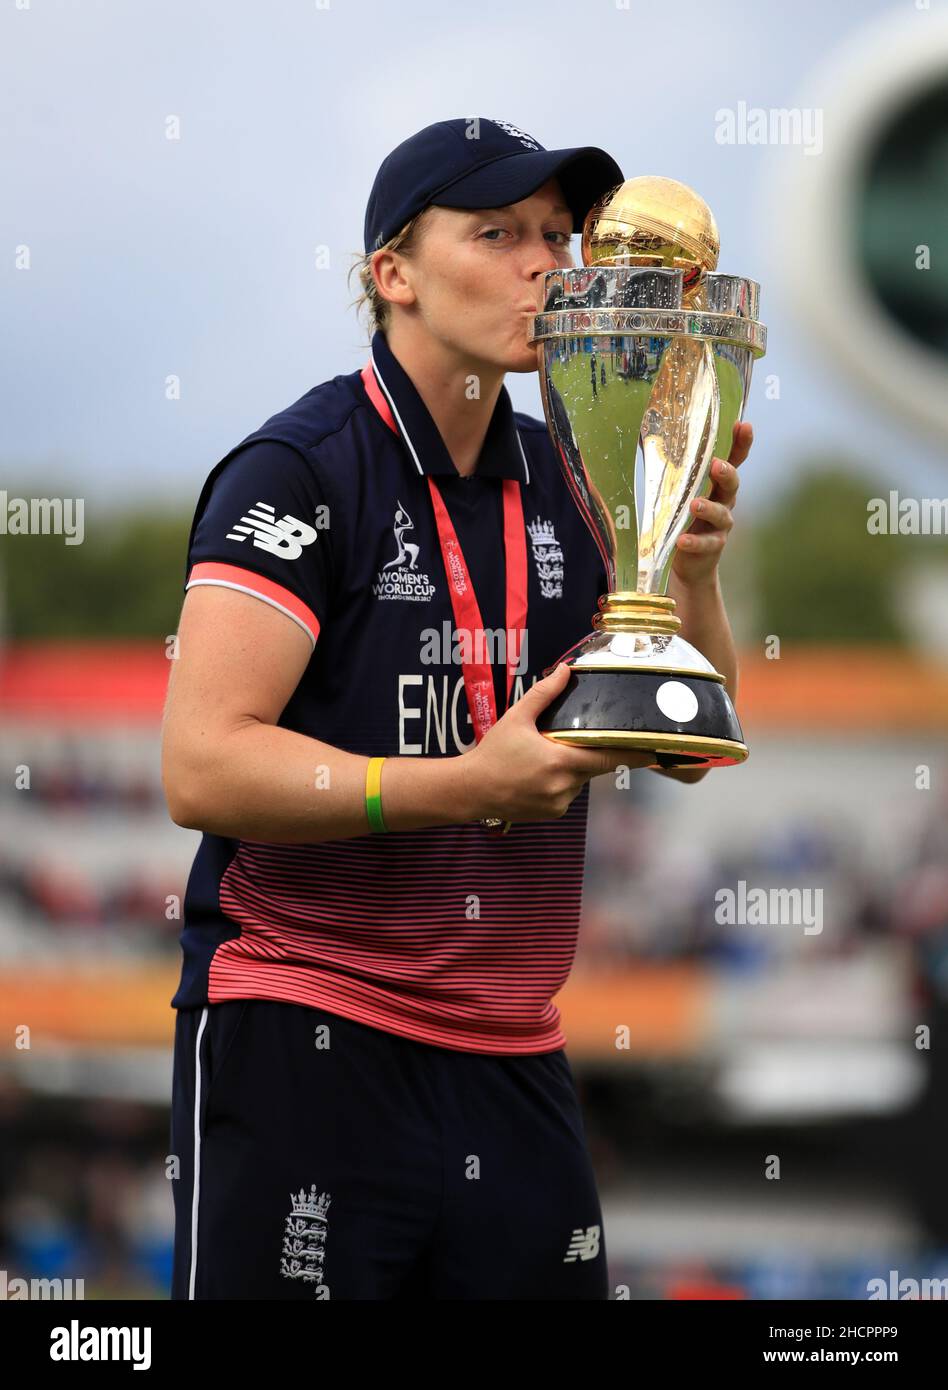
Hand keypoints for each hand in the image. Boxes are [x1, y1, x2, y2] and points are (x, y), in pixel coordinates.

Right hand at [458, 663, 653, 823]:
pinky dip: (560, 783)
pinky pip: (567, 794)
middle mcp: (565, 786)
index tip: (655, 751)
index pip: (608, 758)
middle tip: (568, 743)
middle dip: (588, 754)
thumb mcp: (516, 718)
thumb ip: (544, 694)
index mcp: (561, 762)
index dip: (634, 755)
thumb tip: (565, 670)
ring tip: (541, 760)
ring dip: (572, 769)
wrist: (470, 790)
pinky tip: (537, 776)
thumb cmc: (493, 752)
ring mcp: (560, 803)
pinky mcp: (553, 813)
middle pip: (593, 767)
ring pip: (579, 781)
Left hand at [671, 421, 752, 588]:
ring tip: (695, 505)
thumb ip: (676, 476)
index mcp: (716, 485)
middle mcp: (723, 502)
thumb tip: (650, 441)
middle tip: (717, 465)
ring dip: (709, 508)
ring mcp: (719, 526)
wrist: (690, 562)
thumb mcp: (681, 495)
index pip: (733, 460)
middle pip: (732, 485)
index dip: (741, 444)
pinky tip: (682, 540)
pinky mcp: (712, 547)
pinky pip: (705, 543)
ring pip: (721, 514)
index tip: (744, 426)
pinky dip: (694, 541)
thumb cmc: (684, 520)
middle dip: (727, 474)